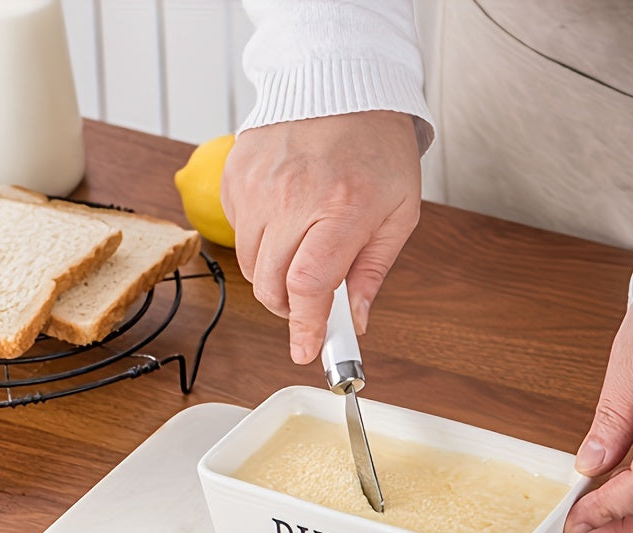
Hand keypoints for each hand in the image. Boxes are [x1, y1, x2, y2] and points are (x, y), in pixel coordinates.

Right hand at [220, 111, 420, 363]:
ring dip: (274, 276)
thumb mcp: (398, 211)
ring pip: (251, 265)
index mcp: (340, 208)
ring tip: (301, 251)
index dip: (306, 327)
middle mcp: (291, 198)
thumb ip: (373, 270)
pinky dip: (260, 242)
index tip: (305, 351)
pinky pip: (237, 233)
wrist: (340, 82)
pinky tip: (284, 220)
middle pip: (272, 285)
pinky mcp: (234, 177)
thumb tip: (356, 319)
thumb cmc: (376, 146)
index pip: (309, 286)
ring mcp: (256, 187)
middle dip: (290, 307)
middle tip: (310, 300)